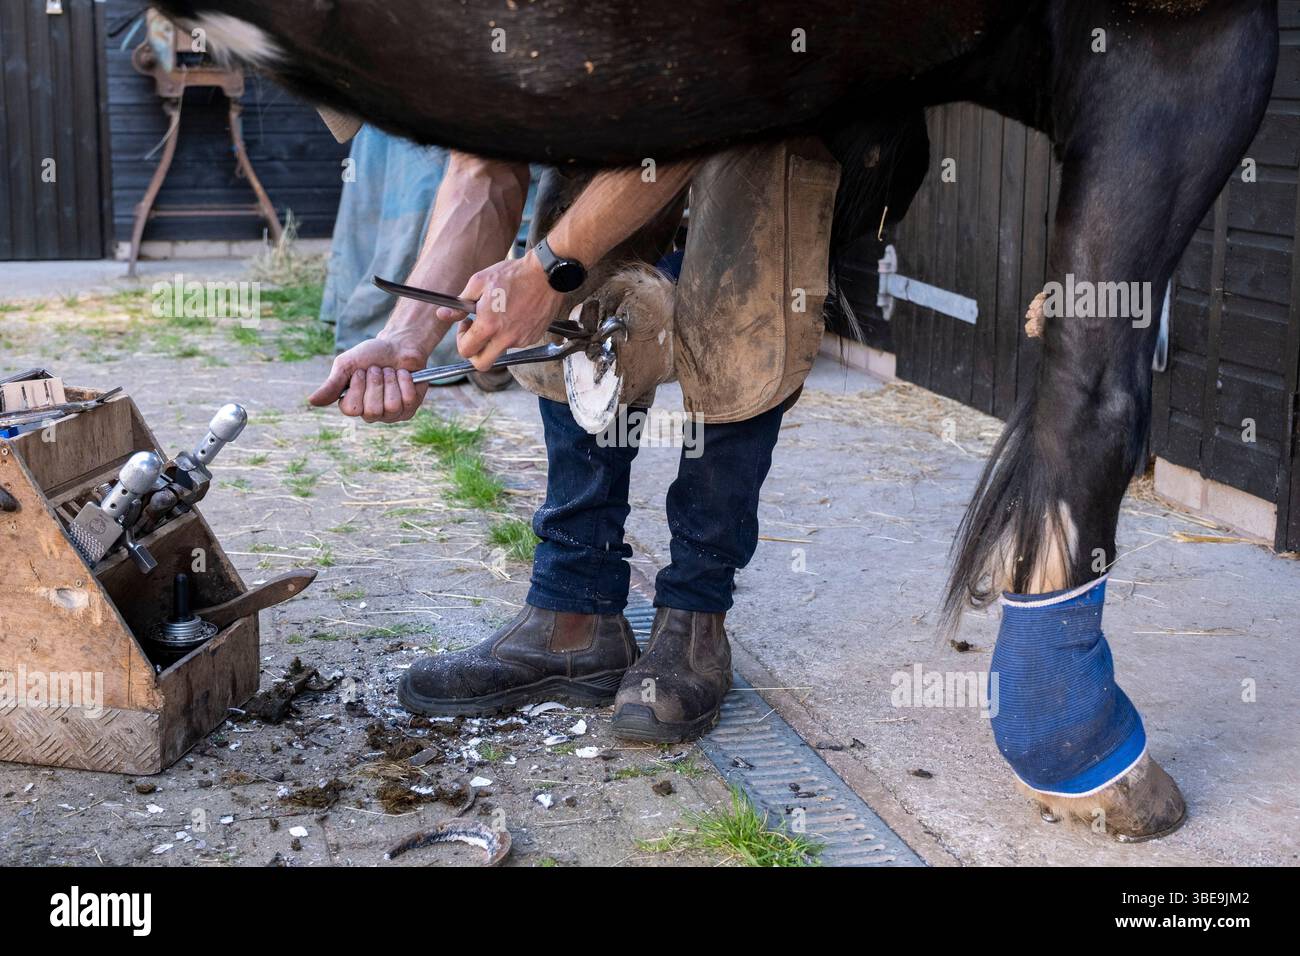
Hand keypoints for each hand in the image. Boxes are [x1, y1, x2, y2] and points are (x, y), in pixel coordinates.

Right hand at [307, 331, 431, 422]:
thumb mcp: (346, 365)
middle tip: (377, 369)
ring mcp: (391, 414)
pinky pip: (408, 400)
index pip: (352, 409)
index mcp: (353, 405)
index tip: (361, 371)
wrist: (398, 344)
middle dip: (376, 383)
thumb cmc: (371, 355)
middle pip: (373, 410)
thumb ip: (331, 384)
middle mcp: (371, 414)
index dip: (358, 387)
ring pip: (391, 406)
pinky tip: (403, 374)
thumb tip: (311, 401)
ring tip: (390, 371)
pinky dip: (405, 381)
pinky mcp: (409, 409)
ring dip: (391, 381)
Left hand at [449, 250, 565, 370]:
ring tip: (499, 314)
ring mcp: (521, 340)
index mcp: (489, 325)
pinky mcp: (533, 337)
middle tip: (476, 335)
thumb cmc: (512, 275)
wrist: (546, 275)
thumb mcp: (479, 282)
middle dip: (475, 354)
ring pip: (500, 351)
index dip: (461, 339)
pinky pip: (516, 343)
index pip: (466, 351)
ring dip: (494, 339)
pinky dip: (511, 333)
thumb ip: (459, 304)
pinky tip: (514, 314)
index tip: (467, 324)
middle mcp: (506, 338)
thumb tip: (442, 315)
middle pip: (482, 364)